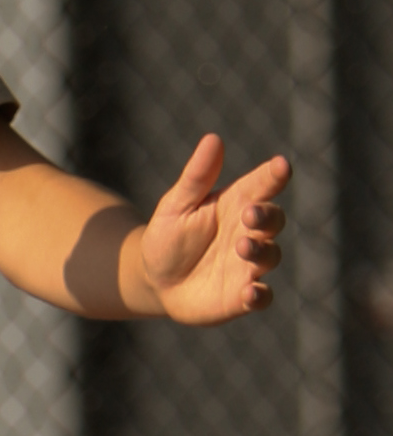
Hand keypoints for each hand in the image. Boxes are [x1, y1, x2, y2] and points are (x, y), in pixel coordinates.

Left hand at [138, 134, 289, 322]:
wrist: (154, 280)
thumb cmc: (168, 236)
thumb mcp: (176, 205)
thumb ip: (197, 176)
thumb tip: (212, 138)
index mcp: (236, 204)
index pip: (262, 185)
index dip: (273, 175)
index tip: (281, 165)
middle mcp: (249, 232)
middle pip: (273, 220)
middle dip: (267, 216)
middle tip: (250, 213)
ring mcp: (248, 265)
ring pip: (270, 256)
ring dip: (261, 252)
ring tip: (242, 246)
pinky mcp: (242, 296)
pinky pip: (261, 297)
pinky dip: (260, 296)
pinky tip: (250, 292)